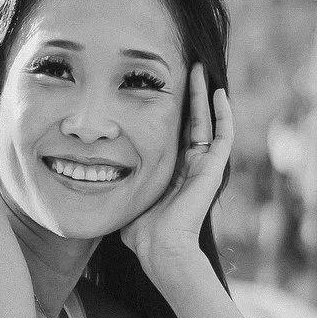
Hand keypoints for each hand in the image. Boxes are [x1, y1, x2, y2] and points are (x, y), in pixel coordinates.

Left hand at [120, 66, 231, 277]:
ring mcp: (205, 166)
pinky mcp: (214, 168)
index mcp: (174, 173)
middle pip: (194, 121)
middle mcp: (192, 167)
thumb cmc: (142, 234)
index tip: (162, 89)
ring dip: (205, 95)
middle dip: (190, 95)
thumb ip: (118, 187)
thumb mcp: (127, 200)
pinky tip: (217, 91)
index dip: (172, 111)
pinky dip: (222, 113)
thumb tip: (92, 177)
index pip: (175, 133)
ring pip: (209, 121)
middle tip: (188, 68)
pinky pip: (223, 134)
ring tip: (202, 70)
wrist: (161, 250)